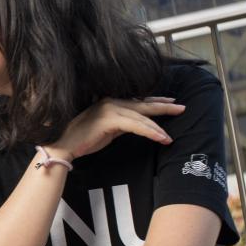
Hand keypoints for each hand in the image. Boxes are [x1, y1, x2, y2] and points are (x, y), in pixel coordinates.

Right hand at [45, 97, 184, 161]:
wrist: (63, 145)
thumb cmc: (82, 139)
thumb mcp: (107, 130)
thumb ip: (121, 124)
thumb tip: (138, 125)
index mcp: (110, 102)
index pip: (137, 100)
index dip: (155, 100)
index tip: (170, 101)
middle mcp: (111, 102)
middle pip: (143, 104)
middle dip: (164, 106)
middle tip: (181, 108)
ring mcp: (110, 109)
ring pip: (141, 117)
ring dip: (158, 127)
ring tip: (170, 137)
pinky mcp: (109, 119)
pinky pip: (135, 126)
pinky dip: (150, 132)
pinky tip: (161, 138)